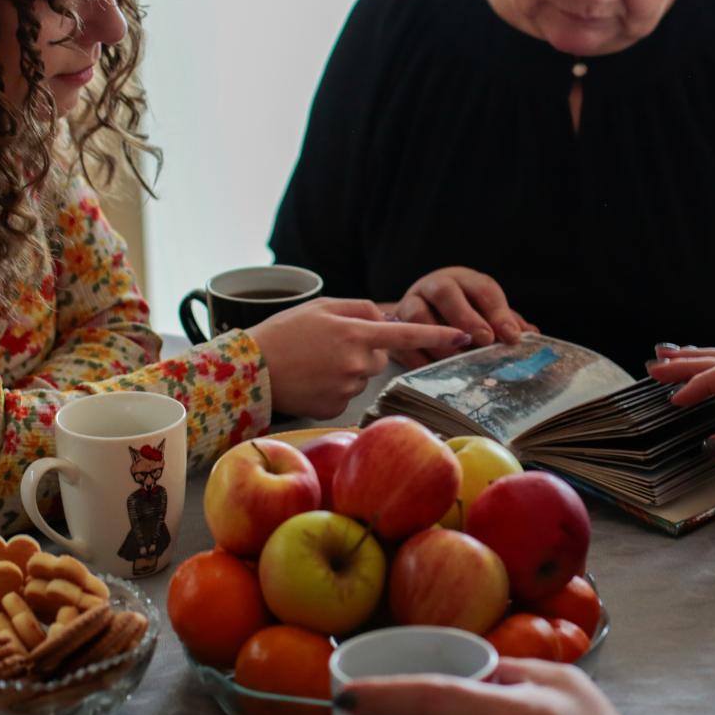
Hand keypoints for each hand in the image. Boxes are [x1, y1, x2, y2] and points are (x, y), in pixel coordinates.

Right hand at [248, 297, 472, 418]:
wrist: (249, 370)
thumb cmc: (283, 332)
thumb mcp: (320, 306)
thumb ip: (359, 308)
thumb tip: (385, 320)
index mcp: (355, 333)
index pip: (406, 334)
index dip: (437, 334)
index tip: (464, 337)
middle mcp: (356, 363)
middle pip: (379, 357)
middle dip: (364, 351)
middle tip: (328, 346)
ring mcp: (346, 388)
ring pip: (362, 376)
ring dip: (347, 369)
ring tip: (313, 363)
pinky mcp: (335, 408)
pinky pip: (346, 396)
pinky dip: (333, 388)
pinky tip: (311, 381)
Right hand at [387, 267, 538, 368]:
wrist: (418, 312)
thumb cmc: (462, 313)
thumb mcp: (486, 312)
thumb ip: (507, 322)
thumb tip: (532, 336)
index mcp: (464, 280)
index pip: (483, 289)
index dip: (499, 313)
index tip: (511, 337)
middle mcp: (435, 286)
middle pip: (446, 293)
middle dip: (465, 317)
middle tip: (483, 340)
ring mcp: (410, 303)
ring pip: (416, 314)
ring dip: (437, 337)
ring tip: (455, 357)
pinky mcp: (393, 325)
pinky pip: (400, 340)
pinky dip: (417, 357)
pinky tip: (433, 372)